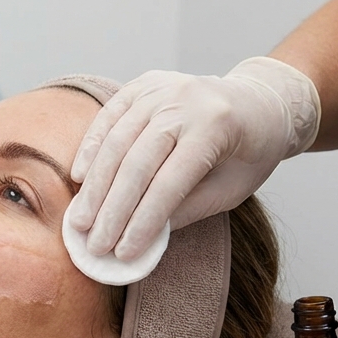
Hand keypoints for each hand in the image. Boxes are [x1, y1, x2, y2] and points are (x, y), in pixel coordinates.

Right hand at [66, 57, 319, 259]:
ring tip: (80, 223)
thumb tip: (141, 237)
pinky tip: (79, 179)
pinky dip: (91, 148)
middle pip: (136, 163)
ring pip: (116, 142)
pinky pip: (108, 117)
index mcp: (215, 127)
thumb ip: (188, 209)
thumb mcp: (232, 188)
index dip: (143, 221)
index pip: (170, 183)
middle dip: (112, 211)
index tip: (124, 253)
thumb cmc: (249, 152)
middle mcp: (184, 102)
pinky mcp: (142, 85)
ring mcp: (160, 89)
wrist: (258, 102)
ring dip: (94, 188)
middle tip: (95, 245)